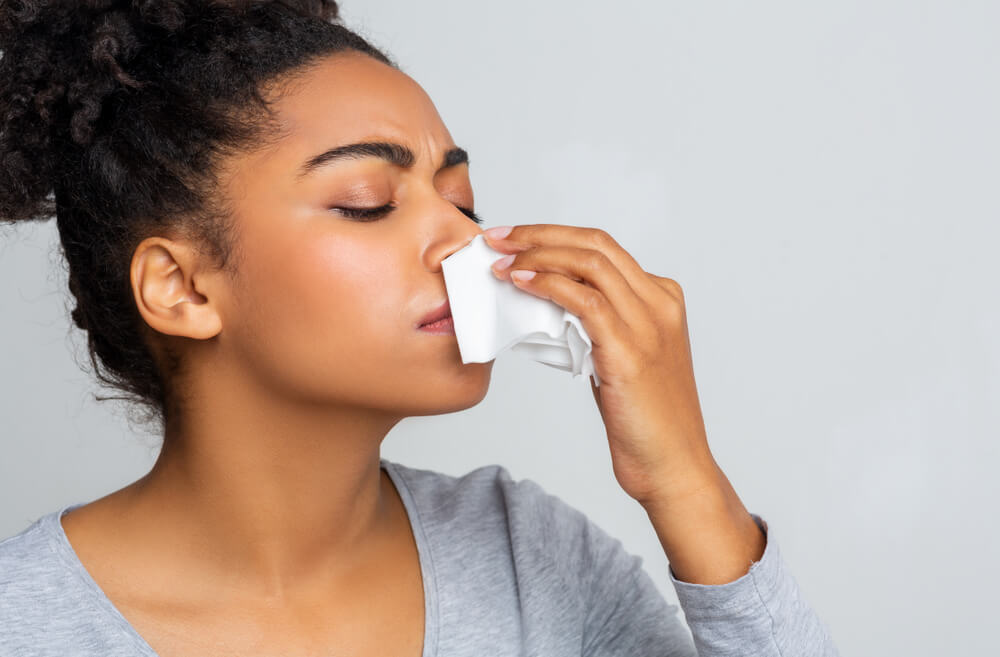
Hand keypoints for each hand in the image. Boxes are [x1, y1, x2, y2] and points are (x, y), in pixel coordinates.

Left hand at [484, 224, 721, 507]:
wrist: (673, 467)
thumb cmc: (645, 421)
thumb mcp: (622, 358)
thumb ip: (599, 325)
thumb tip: (549, 302)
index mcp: (663, 299)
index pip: (603, 248)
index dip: (555, 236)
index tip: (515, 239)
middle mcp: (660, 304)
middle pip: (595, 245)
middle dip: (540, 235)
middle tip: (498, 239)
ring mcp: (649, 325)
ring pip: (590, 264)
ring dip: (538, 255)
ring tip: (501, 262)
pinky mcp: (630, 352)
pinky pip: (586, 301)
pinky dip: (549, 285)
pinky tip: (522, 284)